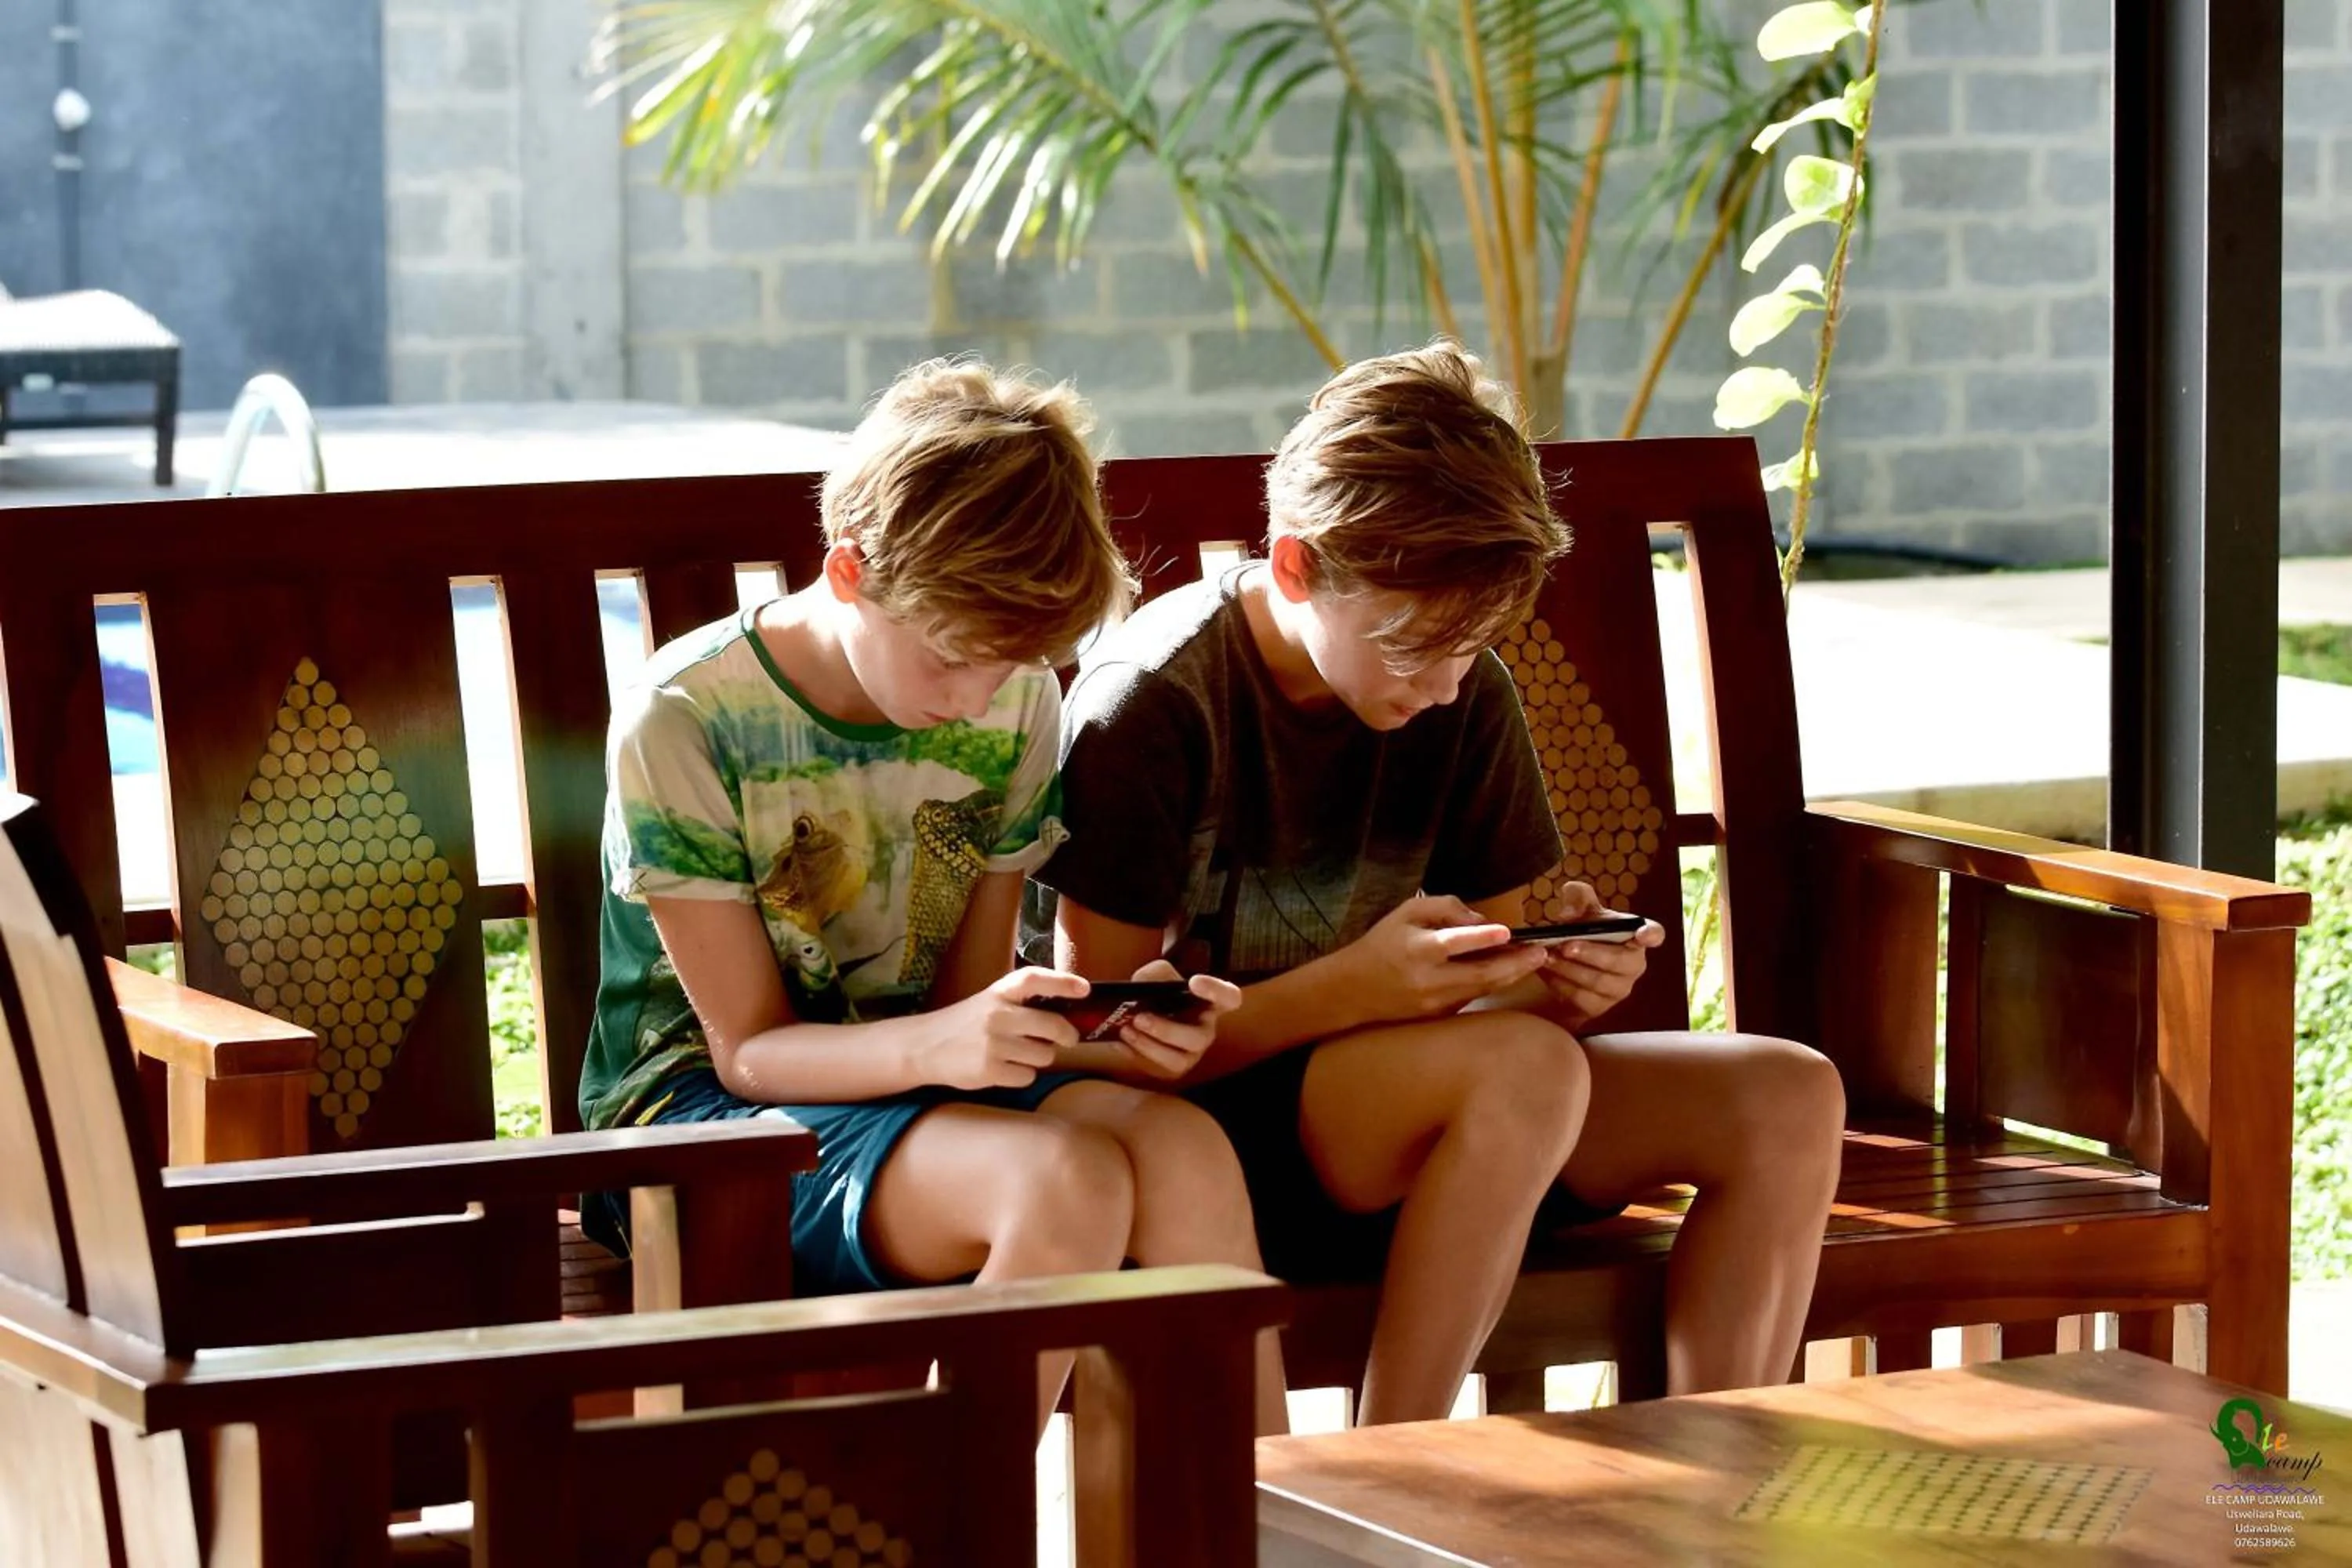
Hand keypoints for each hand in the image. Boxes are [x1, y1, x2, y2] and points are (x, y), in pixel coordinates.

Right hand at [918, 967, 1086, 1089]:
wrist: (925, 1047)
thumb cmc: (966, 1024)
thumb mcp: (989, 1003)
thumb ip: (1021, 1004)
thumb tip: (1067, 1014)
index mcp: (999, 993)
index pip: (1034, 980)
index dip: (1062, 982)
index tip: (1084, 989)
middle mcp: (997, 1015)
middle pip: (1052, 1025)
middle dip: (1067, 1035)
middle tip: (1068, 1039)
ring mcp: (993, 1044)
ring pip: (1044, 1055)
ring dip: (1039, 1057)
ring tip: (1018, 1054)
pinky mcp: (989, 1070)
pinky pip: (1027, 1076)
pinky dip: (1022, 1075)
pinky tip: (1004, 1069)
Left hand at [1107, 959, 1243, 1080]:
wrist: (1139, 1014)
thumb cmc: (1156, 994)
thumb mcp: (1156, 975)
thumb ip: (1154, 974)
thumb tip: (1145, 984)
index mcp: (1209, 1003)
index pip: (1228, 998)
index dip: (1217, 991)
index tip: (1194, 982)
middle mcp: (1205, 1030)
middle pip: (1197, 1038)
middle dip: (1167, 1030)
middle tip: (1139, 1018)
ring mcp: (1190, 1053)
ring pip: (1178, 1059)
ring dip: (1149, 1046)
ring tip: (1126, 1030)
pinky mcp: (1172, 1068)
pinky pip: (1157, 1069)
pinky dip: (1136, 1055)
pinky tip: (1119, 1042)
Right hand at [1336, 894, 1553, 1024]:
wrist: (1355, 990)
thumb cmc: (1383, 943)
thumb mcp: (1406, 912)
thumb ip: (1444, 908)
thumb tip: (1481, 919)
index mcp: (1418, 949)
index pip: (1454, 943)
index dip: (1483, 937)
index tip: (1508, 931)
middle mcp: (1429, 980)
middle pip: (1481, 974)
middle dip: (1516, 964)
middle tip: (1542, 952)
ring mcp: (1436, 1002)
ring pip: (1484, 988)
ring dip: (1512, 975)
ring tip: (1535, 961)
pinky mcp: (1440, 1015)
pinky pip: (1473, 996)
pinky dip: (1493, 983)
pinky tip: (1509, 971)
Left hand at [1530, 882, 1663, 1028]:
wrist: (1563, 964)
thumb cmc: (1582, 930)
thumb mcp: (1579, 908)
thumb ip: (1577, 897)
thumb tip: (1569, 912)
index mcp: (1634, 935)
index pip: (1654, 934)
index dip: (1651, 935)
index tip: (1642, 934)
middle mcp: (1633, 964)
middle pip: (1620, 962)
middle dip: (1591, 953)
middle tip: (1565, 945)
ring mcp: (1618, 989)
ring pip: (1597, 982)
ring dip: (1570, 969)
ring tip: (1548, 957)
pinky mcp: (1598, 1006)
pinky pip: (1581, 998)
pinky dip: (1561, 984)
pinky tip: (1547, 972)